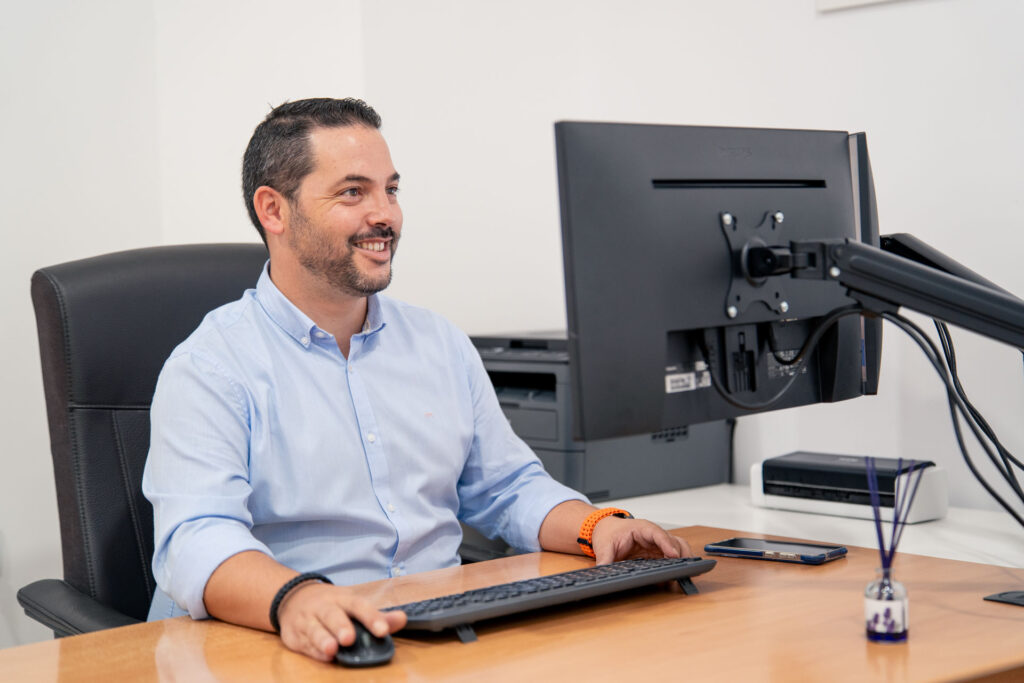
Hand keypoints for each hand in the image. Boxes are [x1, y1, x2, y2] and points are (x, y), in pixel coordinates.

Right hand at [276, 581, 406, 661]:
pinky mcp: (295, 635)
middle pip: (332, 615)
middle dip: (341, 626)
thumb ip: (377, 616)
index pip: (359, 605)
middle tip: (350, 638)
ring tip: (332, 650)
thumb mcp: (353, 605)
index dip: (371, 617)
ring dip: (322, 639)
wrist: (293, 598)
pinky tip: (323, 656)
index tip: (383, 630)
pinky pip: (304, 643)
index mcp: (343, 599)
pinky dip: (313, 650)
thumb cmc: (332, 605)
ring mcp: (307, 620)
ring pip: (314, 629)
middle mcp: (324, 607)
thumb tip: (402, 619)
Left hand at [590, 516, 691, 564]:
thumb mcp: (604, 547)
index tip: (673, 555)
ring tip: (683, 574)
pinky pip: (672, 559)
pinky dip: (676, 567)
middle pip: (674, 541)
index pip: (658, 534)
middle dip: (681, 554)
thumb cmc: (609, 533)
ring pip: (678, 549)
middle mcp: (653, 536)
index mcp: (641, 528)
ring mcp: (657, 545)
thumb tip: (603, 571)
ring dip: (683, 560)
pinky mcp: (657, 554)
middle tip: (682, 569)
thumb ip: (605, 559)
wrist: (607, 530)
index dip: (667, 544)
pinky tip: (676, 578)